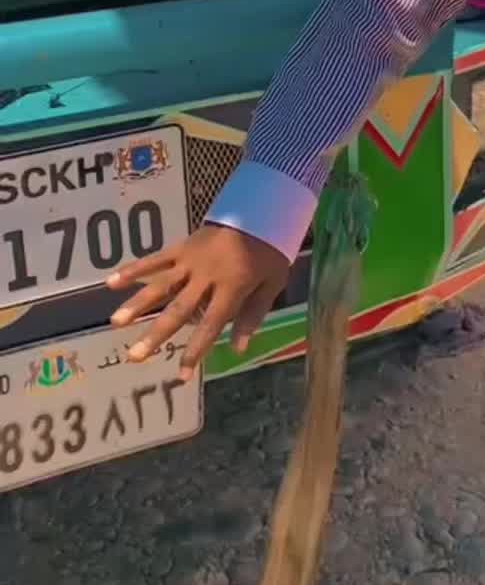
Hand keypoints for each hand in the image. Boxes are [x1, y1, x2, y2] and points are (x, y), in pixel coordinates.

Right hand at [108, 224, 290, 380]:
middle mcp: (206, 277)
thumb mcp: (272, 284)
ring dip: (137, 304)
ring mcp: (190, 260)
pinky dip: (134, 269)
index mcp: (231, 288)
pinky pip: (155, 259)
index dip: (194, 351)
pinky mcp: (181, 246)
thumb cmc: (269, 251)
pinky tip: (112, 281)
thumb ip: (253, 315)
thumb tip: (237, 349)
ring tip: (116, 322)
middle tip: (134, 356)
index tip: (180, 375)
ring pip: (160, 285)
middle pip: (178, 310)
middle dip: (155, 335)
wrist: (261, 209)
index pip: (210, 325)